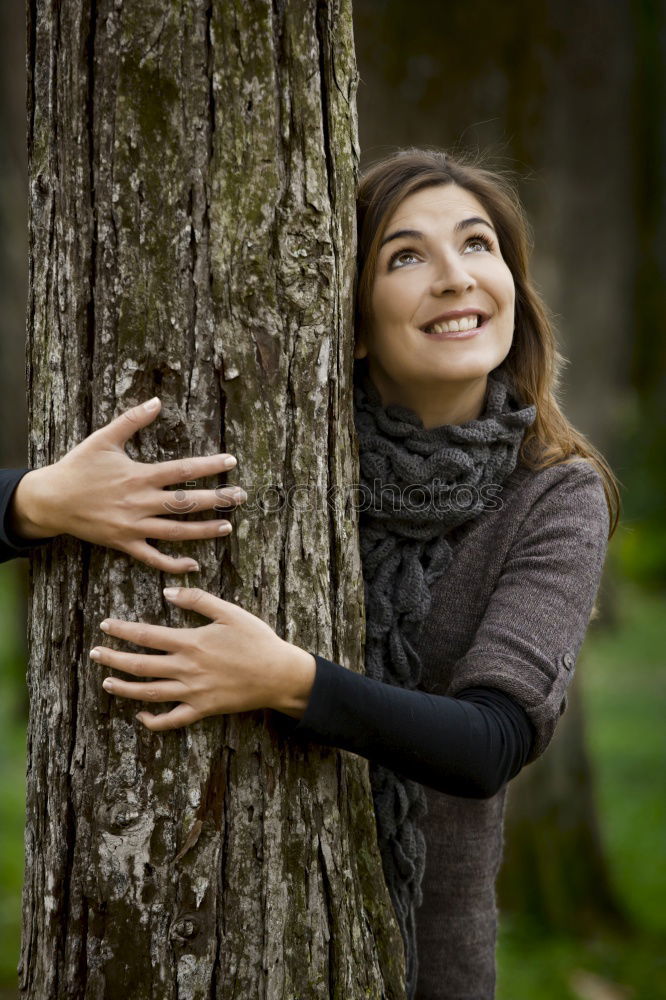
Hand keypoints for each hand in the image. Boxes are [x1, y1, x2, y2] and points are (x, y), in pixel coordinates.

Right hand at [9, 397, 246, 572]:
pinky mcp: (124, 544)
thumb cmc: (78, 467)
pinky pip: (153, 557)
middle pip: (186, 503)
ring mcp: (133, 526)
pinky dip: (173, 564)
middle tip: (241, 496)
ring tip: (228, 526)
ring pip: (176, 532)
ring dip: (204, 530)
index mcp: (138, 476)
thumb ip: (132, 420)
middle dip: (217, 500)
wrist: (50, 499)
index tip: (231, 461)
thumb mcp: (104, 438)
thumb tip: (157, 401)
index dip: (209, 466)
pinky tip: (194, 564)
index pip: (182, 471)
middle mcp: (140, 503)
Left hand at [90, 585, 316, 730]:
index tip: (106, 626)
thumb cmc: (257, 640)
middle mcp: (187, 669)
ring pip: (149, 693)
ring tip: (106, 682)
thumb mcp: (230, 612)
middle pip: (140, 665)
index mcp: (191, 642)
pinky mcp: (203, 709)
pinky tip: (141, 716)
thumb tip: (167, 593)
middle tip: (95, 653)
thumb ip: (198, 600)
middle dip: (114, 659)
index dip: (122, 630)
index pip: (146, 635)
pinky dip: (153, 721)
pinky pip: (172, 720)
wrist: (279, 674)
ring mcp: (193, 692)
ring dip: (124, 688)